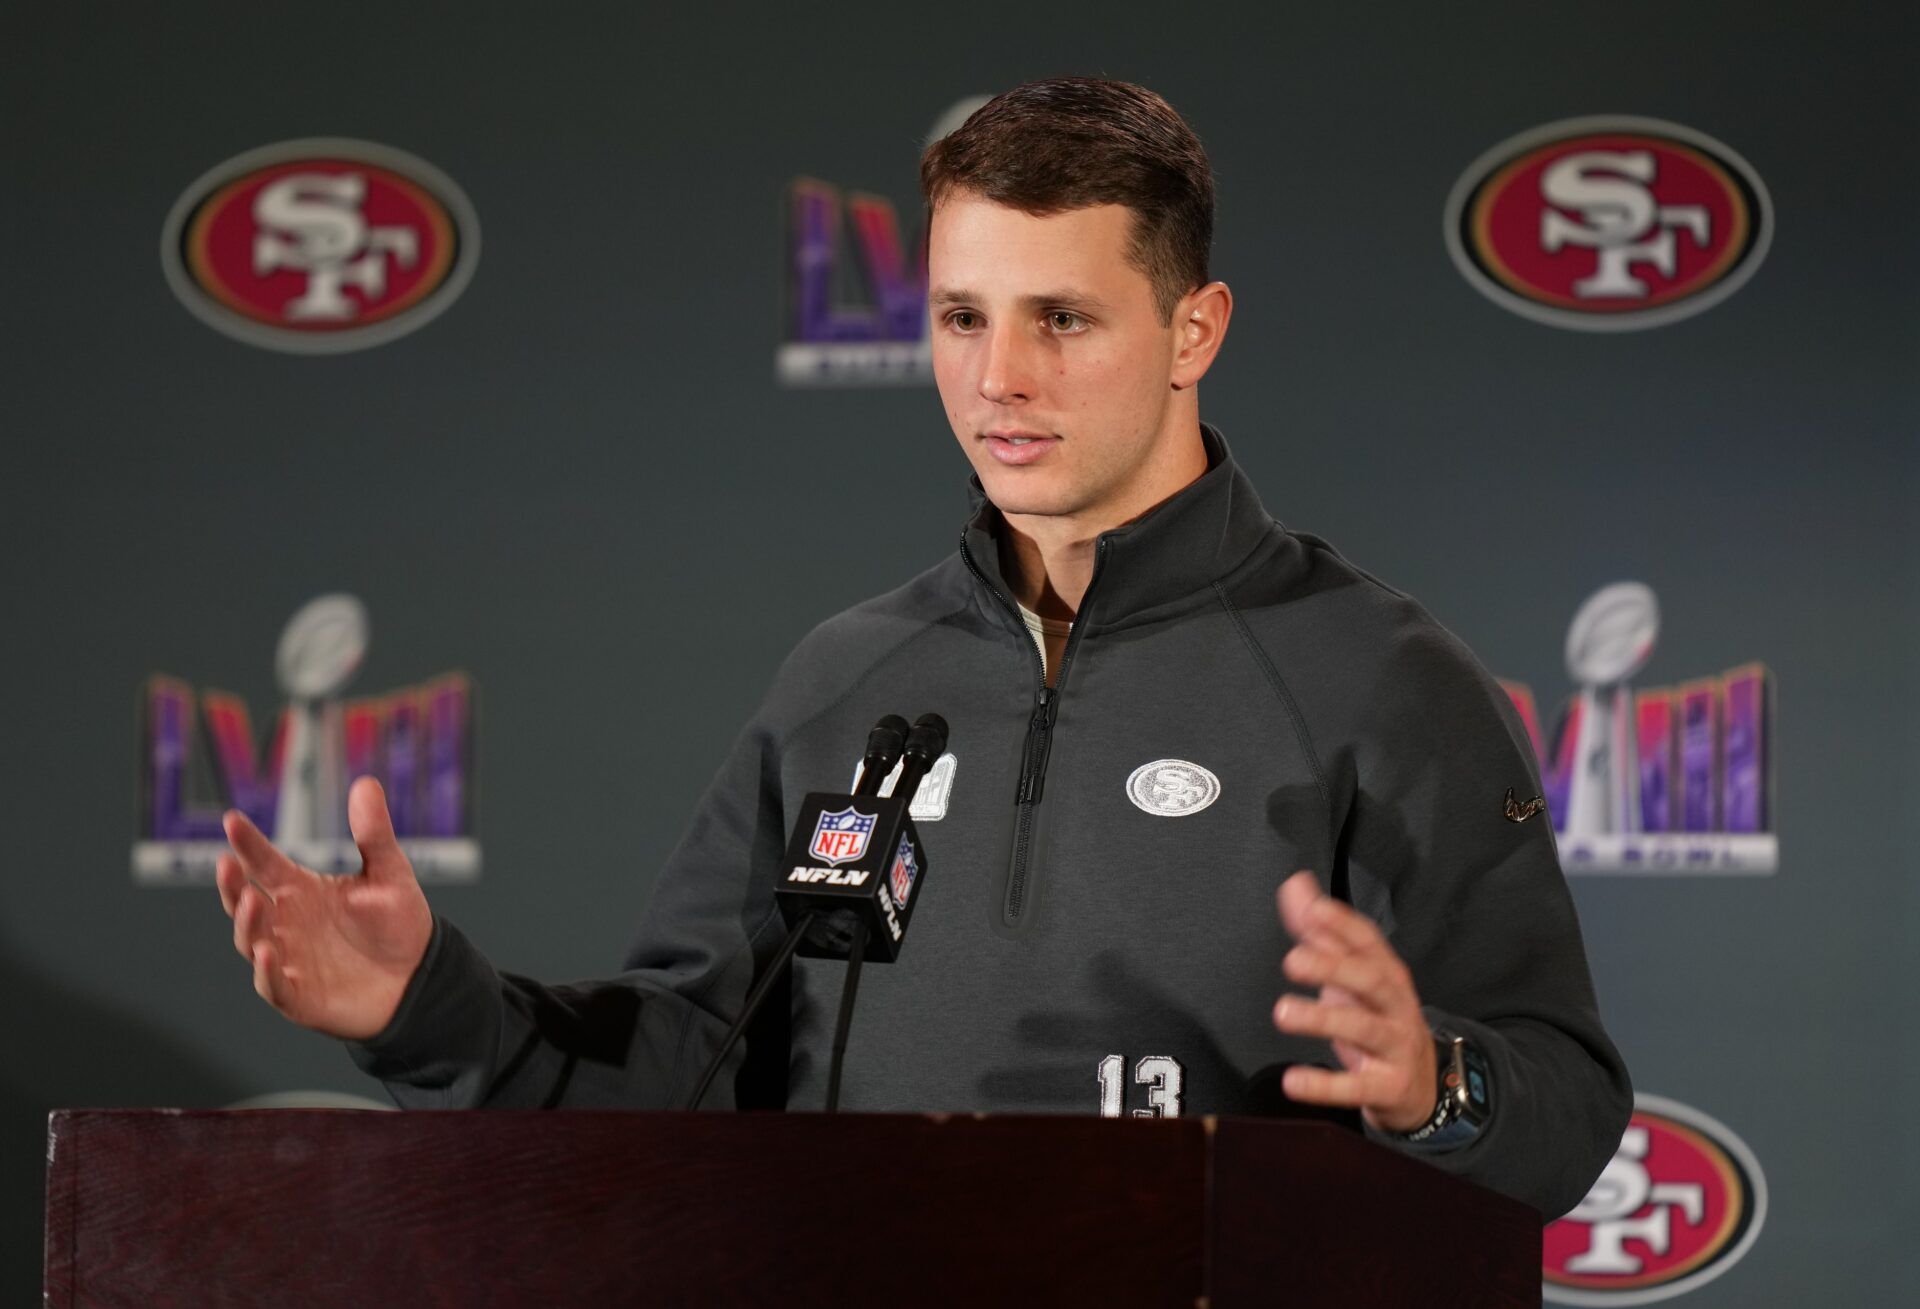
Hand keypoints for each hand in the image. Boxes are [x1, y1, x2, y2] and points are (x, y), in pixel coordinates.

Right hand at [215, 776, 433, 1041]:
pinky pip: (273, 985)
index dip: (248, 843)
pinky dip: (266, 971)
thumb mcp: (389, 873)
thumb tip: (367, 783)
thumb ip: (374, 833)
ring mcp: (287, 959)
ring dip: (247, 924)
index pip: (265, 863)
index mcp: (300, 890)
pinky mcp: (297, 996)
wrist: (419, 977)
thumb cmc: (397, 923)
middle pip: (244, 902)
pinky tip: (267, 952)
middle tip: (227, 865)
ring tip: (251, 901)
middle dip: (231, 885)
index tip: (232, 819)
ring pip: (251, 941)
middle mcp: (285, 923)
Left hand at [1270, 870, 1435, 1133]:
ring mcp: (1396, 1046)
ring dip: (1323, 1019)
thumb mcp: (1352, 974)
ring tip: (1283, 1012)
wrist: (1422, 1085)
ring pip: (1364, 1029)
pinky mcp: (1388, 1086)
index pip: (1368, 941)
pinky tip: (1293, 1081)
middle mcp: (1395, 1004)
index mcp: (1385, 972)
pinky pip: (1357, 1086)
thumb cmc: (1376, 1017)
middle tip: (1292, 960)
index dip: (1343, 924)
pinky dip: (1326, 1085)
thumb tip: (1295, 884)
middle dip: (1334, 967)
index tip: (1314, 910)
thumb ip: (1320, 931)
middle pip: (1371, 979)